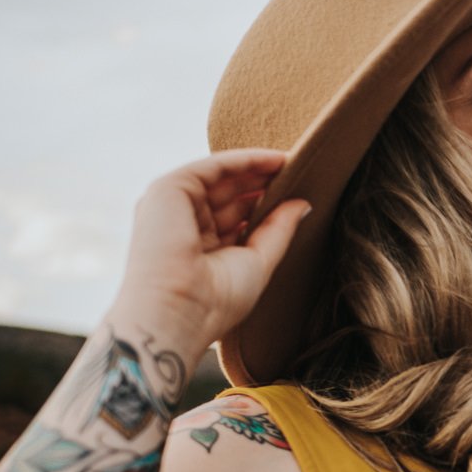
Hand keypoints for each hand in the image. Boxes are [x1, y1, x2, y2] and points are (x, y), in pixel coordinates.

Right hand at [110, 151, 310, 358]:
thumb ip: (278, 230)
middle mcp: (182, 224)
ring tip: (293, 164)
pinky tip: (275, 160)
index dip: (263, 205)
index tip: (296, 195)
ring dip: (257, 169)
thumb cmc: (215, 302)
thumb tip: (302, 204)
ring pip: (221, 178)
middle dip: (262, 183)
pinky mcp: (168, 190)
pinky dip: (244, 160)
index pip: (234, 217)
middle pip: (228, 195)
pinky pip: (212, 166)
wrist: (180, 311)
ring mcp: (173, 206)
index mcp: (198, 248)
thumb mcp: (258, 261)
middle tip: (300, 174)